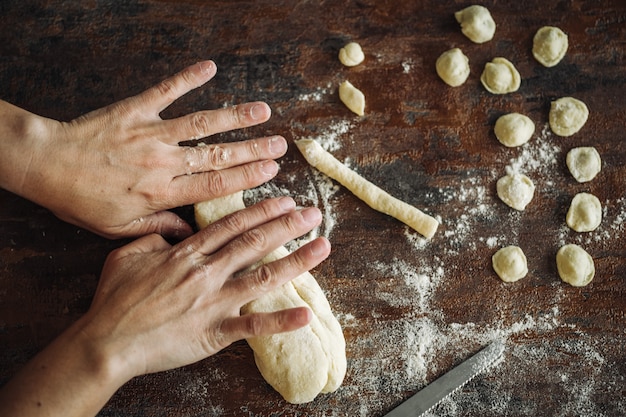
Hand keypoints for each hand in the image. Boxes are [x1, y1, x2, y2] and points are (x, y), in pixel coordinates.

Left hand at [0, 61, 286, 238]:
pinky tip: (210, 68)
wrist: (46, 165)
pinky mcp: (135, 110)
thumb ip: (158, 228)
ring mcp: (151, 133)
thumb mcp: (118, 227)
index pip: (214, 185)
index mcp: (161, 192)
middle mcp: (163, 161)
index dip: (247, 178)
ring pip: (201, 124)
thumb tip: (190, 234)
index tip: (271, 172)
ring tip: (263, 111)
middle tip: (280, 145)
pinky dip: (187, 78)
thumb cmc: (81, 200)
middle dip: (253, 150)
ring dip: (234, 117)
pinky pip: (166, 91)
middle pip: (217, 155)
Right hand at [83, 196, 328, 376]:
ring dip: (296, 261)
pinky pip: (252, 326)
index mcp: (188, 253)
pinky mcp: (214, 332)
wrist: (106, 342)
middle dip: (287, 226)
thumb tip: (175, 232)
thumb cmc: (114, 299)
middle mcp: (207, 272)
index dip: (261, 211)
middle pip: (254, 243)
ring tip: (323, 247)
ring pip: (262, 277)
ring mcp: (213, 302)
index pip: (232, 225)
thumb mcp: (126, 254)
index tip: (284, 200)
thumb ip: (155, 237)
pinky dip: (280, 321)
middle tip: (313, 214)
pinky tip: (305, 314)